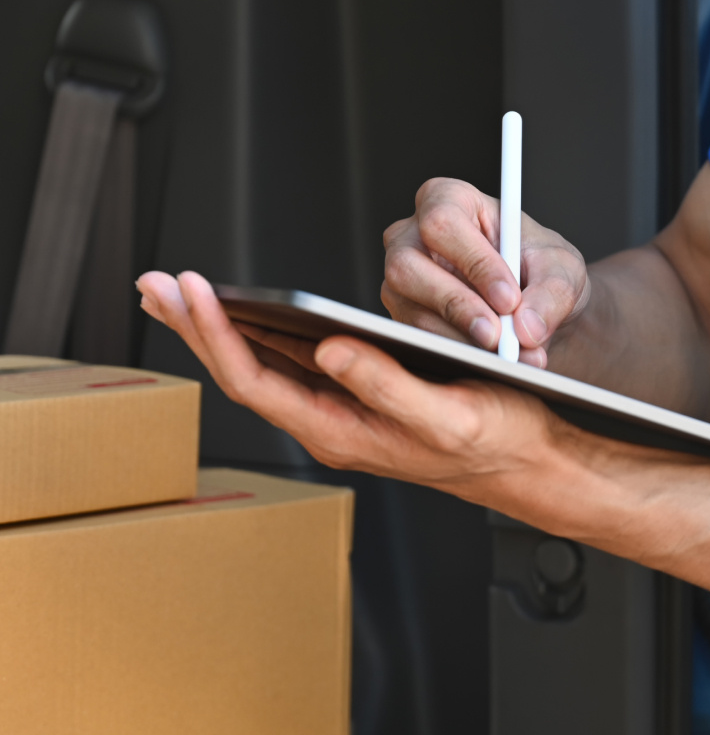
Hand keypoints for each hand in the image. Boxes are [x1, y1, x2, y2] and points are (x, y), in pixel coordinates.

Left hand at [135, 271, 563, 498]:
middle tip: (154, 284)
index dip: (220, 335)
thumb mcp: (444, 417)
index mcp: (341, 432)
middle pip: (242, 371)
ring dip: (217, 328)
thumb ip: (386, 388)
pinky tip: (245, 315)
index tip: (195, 291)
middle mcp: (329, 423)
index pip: (258, 381)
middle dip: (195, 326)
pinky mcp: (354, 393)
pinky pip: (289, 361)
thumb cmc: (492, 441)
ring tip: (180, 294)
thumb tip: (332, 351)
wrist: (522, 459)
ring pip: (261, 364)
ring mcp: (338, 409)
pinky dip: (258, 331)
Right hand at [381, 178, 589, 367]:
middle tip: (499, 338)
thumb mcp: (562, 270)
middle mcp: (411, 236)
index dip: (475, 263)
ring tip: (507, 357)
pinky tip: (491, 364)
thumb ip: (551, 294)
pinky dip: (458, 355)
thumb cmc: (540, 268)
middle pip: (407, 267)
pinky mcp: (403, 317)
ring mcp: (401, 280)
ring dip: (460, 339)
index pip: (443, 224)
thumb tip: (526, 328)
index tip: (509, 298)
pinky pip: (418, 339)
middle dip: (457, 306)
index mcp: (447, 200)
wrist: (535, 306)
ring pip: (410, 311)